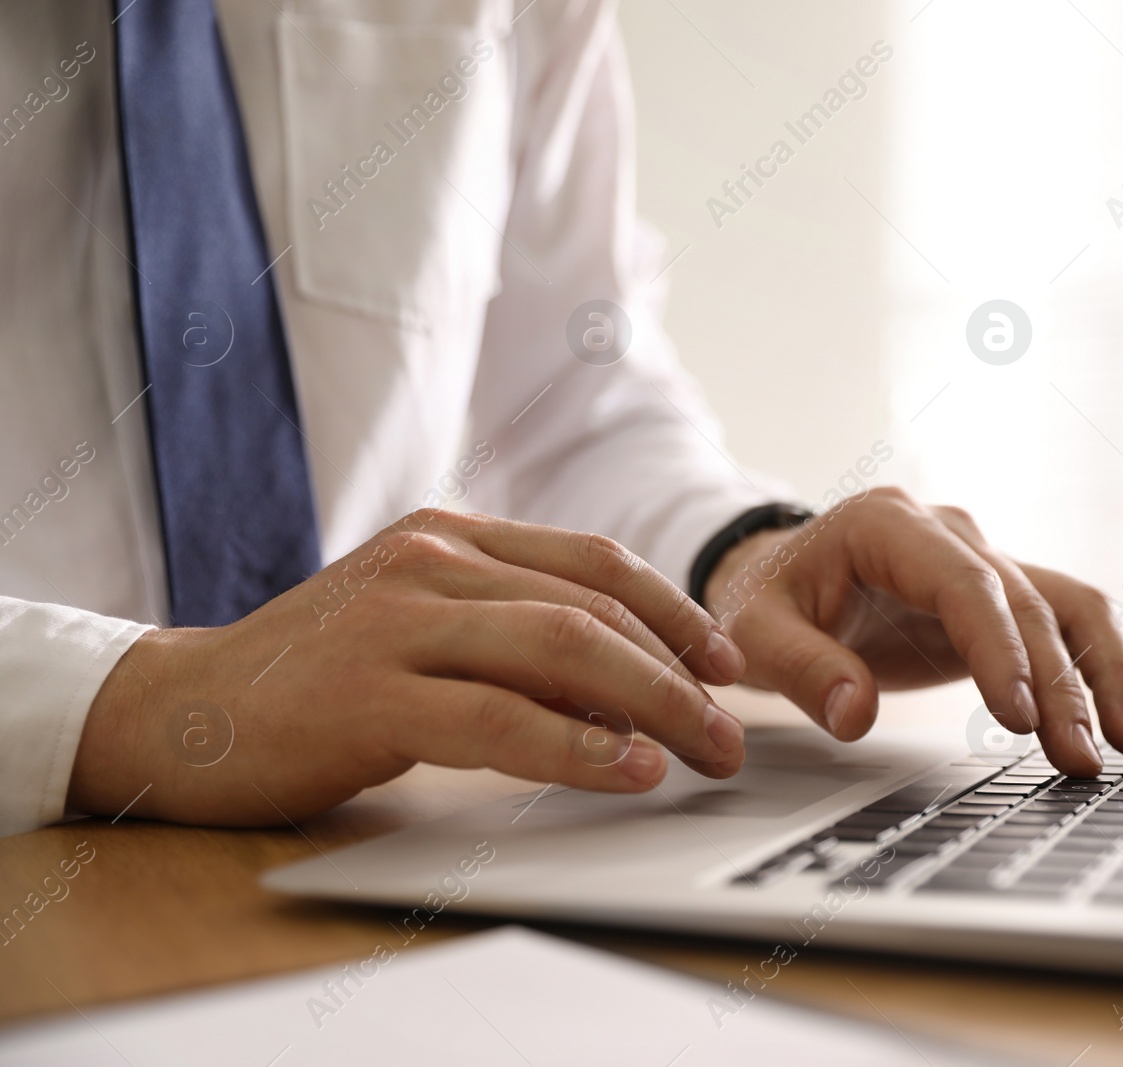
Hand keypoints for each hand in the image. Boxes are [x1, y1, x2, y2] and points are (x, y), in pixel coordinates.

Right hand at [68, 511, 749, 825]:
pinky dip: (574, 743)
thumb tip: (626, 685)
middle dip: (678, 669)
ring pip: (559, 648)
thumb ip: (510, 636)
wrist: (181, 710)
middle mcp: (430, 559)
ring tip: (703, 749)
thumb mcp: (423, 630)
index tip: (725, 661)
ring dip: (650, 702)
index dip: (673, 609)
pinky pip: (496, 716)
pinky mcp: (367, 693)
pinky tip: (625, 766)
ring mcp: (396, 620)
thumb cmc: (317, 679)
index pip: (592, 560)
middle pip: (591, 606)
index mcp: (450, 536)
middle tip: (729, 728)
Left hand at [703, 488, 1122, 777]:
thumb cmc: (765, 600)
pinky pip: (1066, 620)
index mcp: (889, 525)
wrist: (776, 575)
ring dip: (1104, 673)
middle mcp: (950, 532)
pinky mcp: (999, 596)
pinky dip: (1110, 659)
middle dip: (1063, 684)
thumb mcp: (755, 631)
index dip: (1001, 650)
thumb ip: (801, 667)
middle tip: (1083, 759)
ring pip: (1064, 607)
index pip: (966, 584)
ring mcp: (982, 560)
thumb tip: (854, 713)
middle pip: (1026, 605)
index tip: (1021, 717)